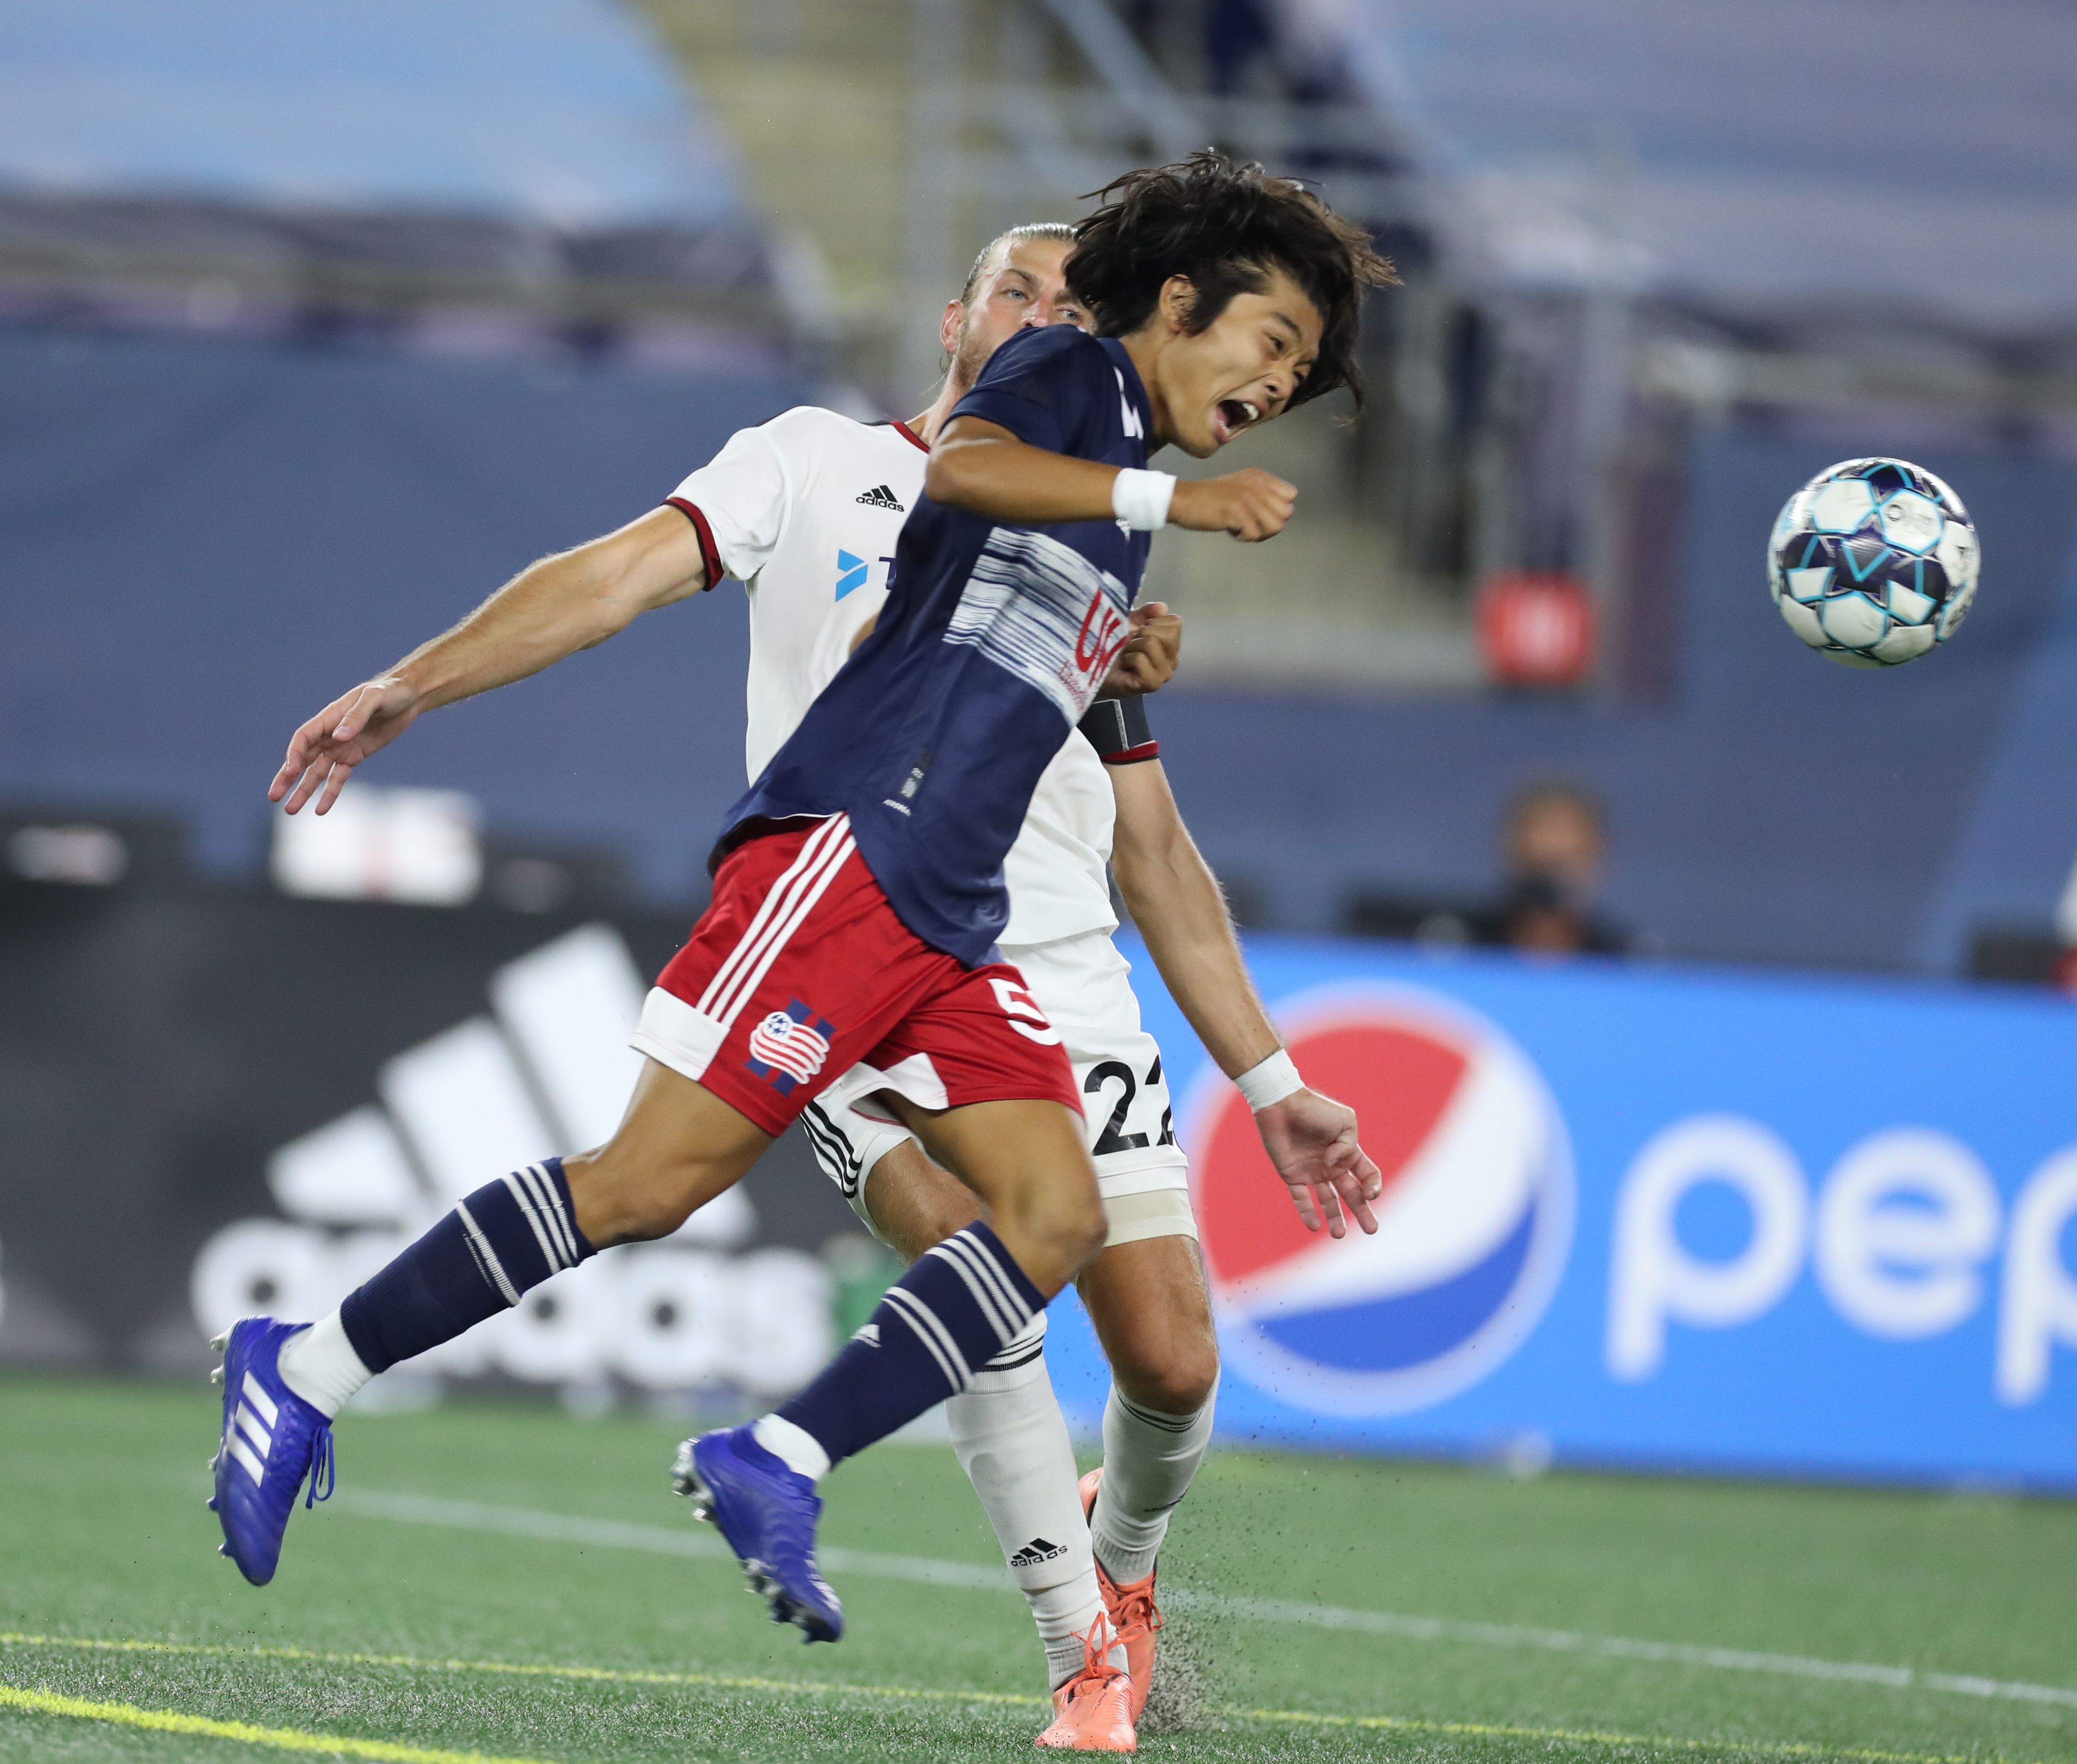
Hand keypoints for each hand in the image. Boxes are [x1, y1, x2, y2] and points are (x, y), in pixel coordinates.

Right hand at [269, 675, 424, 813]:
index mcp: (329, 718)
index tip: (292, 771)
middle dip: (287, 778)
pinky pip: (338, 778)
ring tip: (291, 810)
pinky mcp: (354, 757)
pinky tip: (320, 810)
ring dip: (304, 790)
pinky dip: (330, 793)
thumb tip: (339, 736)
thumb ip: (356, 717)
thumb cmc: (389, 692)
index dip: (294, 754)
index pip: (303, 738)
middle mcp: (330, 735)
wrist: (408, 698)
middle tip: (273, 796)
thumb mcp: (374, 699)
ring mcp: (340, 748)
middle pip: (302, 759)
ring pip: (316, 773)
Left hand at [1101, 602, 1180, 695]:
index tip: (1139, 630)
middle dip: (1144, 632)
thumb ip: (1146, 612)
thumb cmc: (1116, 645)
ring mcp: (1163, 674)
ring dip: (1132, 646)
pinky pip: (1140, 659)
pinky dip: (1128, 658)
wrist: (1097, 667)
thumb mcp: (1131, 622)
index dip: (1153, 620)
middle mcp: (1172, 660)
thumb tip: (1162, 607)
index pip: (1175, 623)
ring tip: (1126, 655)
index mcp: (1171, 645)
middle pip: (1168, 633)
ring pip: (1152, 643)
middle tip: (1132, 643)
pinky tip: (1125, 666)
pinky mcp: (1152, 684)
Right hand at [1168, 469, 1295, 542]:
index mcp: (1259, 476)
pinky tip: (1229, 527)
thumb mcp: (1240, 485)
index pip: (1291, 495)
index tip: (1259, 513)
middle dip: (1269, 524)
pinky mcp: (1237, 512)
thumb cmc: (1210, 497)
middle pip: (1286, 514)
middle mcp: (1257, 484)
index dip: (1278, 510)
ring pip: (1275, 526)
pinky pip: (1254, 535)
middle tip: (1250, 523)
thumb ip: (1262, 494)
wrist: (1183, 499)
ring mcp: (1248, 498)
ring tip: (1241, 525)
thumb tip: (1283, 514)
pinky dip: (1241, 537)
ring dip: (1258, 532)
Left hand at [1253, 1087, 1382, 1237]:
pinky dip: (1307, 1213)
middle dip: (1362, 1211)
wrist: (1281, 1103)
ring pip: (1327, 1200)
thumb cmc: (1315, 1108)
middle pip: (1351, 1193)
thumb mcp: (1346, 1121)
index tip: (1370, 1194)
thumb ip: (1348, 1146)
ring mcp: (1312, 1171)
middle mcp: (1331, 1165)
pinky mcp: (1291, 1174)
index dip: (1373, 1186)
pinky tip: (1315, 1227)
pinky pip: (1300, 1198)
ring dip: (1335, 1218)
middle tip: (1372, 1229)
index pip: (1367, 1175)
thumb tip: (1334, 1165)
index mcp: (1347, 1152)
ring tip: (1340, 1235)